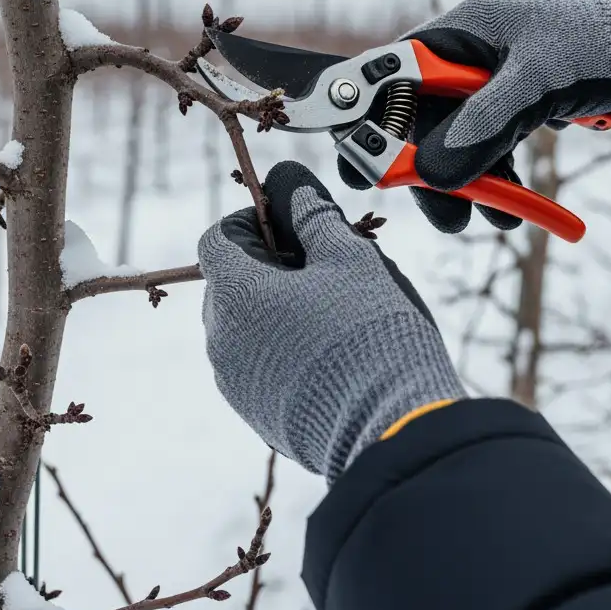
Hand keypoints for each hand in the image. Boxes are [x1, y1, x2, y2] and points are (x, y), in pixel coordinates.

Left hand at [197, 161, 464, 482]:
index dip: (252, 221)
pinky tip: (336, 355)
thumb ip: (311, 212)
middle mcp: (222, 340)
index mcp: (235, 294)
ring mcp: (237, 384)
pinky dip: (285, 349)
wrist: (393, 431)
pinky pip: (261, 366)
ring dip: (279, 308)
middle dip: (270, 265)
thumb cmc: (371, 333)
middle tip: (327, 268)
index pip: (217, 239)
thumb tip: (286, 177)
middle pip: (231, 283)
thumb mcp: (349, 257)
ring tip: (337, 314)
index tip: (294, 225)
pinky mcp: (259, 416)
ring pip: (246, 326)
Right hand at [339, 0, 610, 232]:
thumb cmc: (601, 49)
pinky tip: (512, 209)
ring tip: (489, 218)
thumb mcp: (538, 83)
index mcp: (459, 32)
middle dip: (427, 169)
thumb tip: (430, 175)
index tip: (361, 168)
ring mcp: (487, 85)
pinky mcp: (509, 109)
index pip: (391, 76)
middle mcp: (465, 57)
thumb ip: (482, 126)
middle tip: (441, 213)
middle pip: (419, 120)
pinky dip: (493, 180)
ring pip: (451, 142)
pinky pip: (484, 150)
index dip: (369, 120)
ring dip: (464, 184)